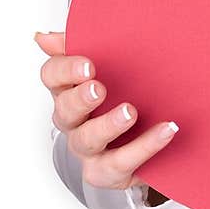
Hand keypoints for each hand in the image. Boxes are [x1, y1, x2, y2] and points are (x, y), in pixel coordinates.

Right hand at [35, 30, 177, 196]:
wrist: (146, 141)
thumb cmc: (121, 97)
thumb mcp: (108, 67)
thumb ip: (82, 46)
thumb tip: (44, 36)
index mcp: (70, 90)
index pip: (52, 76)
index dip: (65, 70)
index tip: (89, 65)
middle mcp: (74, 122)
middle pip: (64, 111)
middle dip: (80, 99)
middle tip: (99, 89)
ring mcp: (89, 150)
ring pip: (88, 140)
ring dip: (108, 125)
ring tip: (130, 112)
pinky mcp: (109, 172)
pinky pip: (121, 163)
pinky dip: (145, 146)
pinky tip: (166, 129)